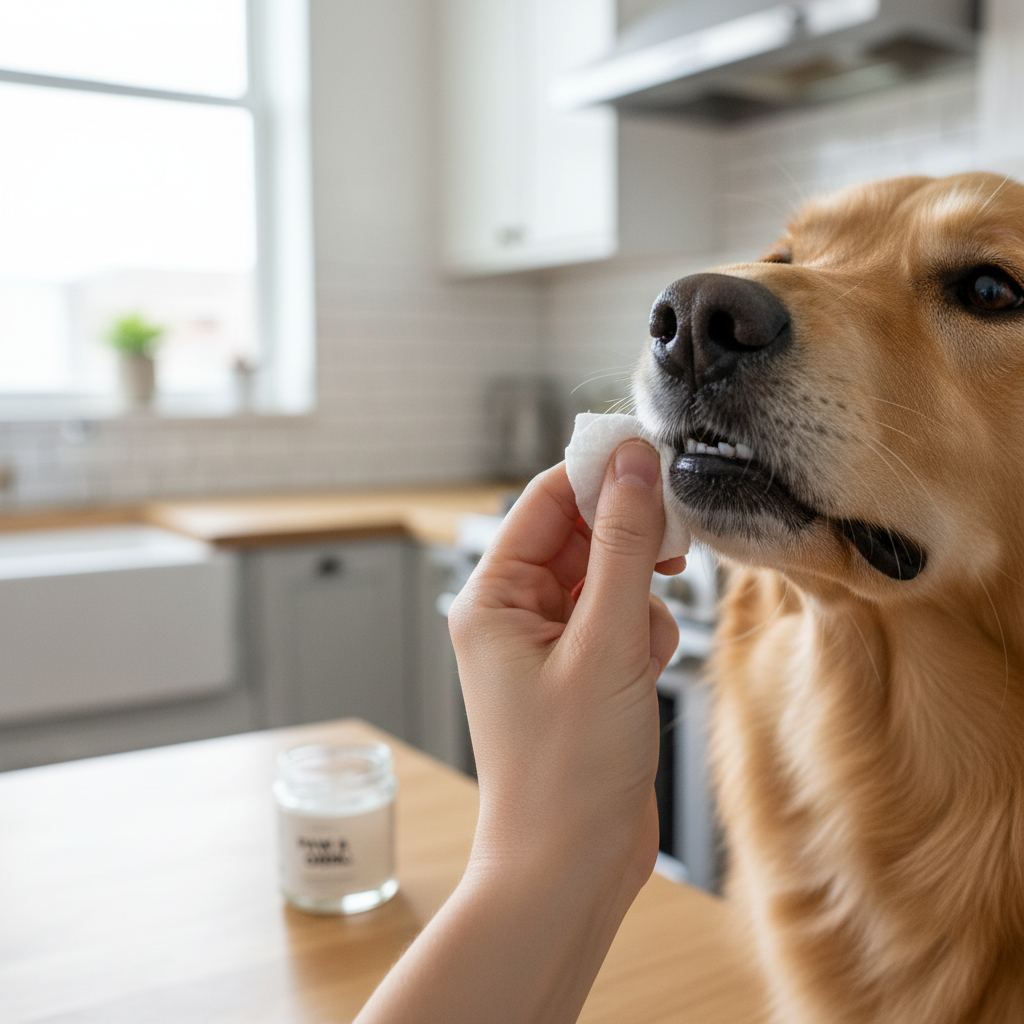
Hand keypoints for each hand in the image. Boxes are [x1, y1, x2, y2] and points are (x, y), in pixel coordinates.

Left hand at [449, 440, 679, 892]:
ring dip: (639, 602)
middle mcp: (514, 615)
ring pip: (608, 578)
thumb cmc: (568, 771)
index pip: (545, 501)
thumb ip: (622, 546)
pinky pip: (619, 619)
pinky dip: (642, 636)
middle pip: (580, 536)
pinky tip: (643, 675)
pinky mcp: (581, 671)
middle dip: (628, 550)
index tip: (654, 458)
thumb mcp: (605, 644)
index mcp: (493, 599)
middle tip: (666, 563)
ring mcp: (548, 644)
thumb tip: (632, 463)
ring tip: (639, 653)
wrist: (570, 867)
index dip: (599, 474)